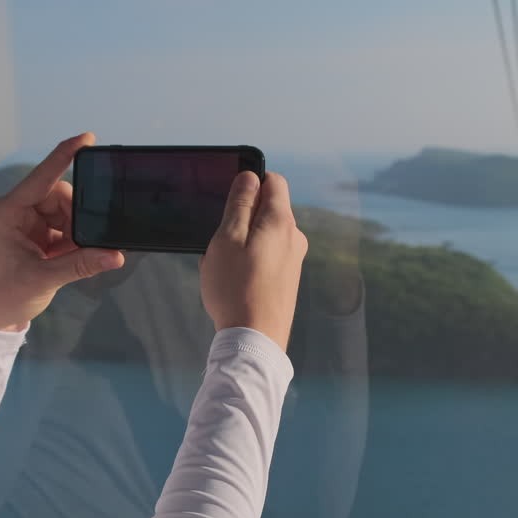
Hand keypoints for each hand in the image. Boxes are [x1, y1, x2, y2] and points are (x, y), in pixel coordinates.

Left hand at [0, 134, 124, 330]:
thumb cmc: (4, 295)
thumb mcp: (43, 279)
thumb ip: (80, 264)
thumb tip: (116, 255)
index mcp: (7, 212)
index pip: (41, 177)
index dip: (64, 156)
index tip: (87, 138)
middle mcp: (15, 211)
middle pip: (58, 195)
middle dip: (77, 215)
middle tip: (88, 239)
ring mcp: (25, 223)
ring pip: (63, 212)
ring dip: (75, 231)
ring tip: (77, 254)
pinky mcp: (34, 236)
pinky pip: (61, 227)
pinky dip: (72, 240)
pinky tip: (75, 256)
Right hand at [201, 172, 307, 351]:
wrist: (254, 339)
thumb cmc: (236, 289)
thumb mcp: (227, 239)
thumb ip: (240, 204)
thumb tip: (249, 177)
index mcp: (281, 222)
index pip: (273, 180)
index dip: (249, 184)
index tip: (230, 202)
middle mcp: (295, 237)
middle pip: (268, 209)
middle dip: (242, 218)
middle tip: (222, 242)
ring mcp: (294, 259)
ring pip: (264, 235)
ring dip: (242, 243)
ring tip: (226, 267)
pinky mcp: (288, 278)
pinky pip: (266, 256)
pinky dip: (249, 261)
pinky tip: (235, 282)